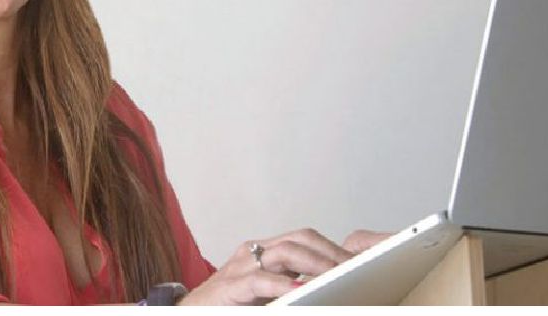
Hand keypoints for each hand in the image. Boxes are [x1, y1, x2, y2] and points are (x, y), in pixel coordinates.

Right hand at [178, 227, 390, 305]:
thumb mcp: (267, 295)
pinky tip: (300, 291)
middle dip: (329, 253)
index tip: (356, 263)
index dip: (331, 248)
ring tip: (336, 277)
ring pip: (283, 253)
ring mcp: (239, 267)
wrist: (191, 314)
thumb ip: (291, 287)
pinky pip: (259, 281)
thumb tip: (329, 289)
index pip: (304, 239)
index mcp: (264, 252)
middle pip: (299, 239)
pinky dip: (282, 285)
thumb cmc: (229, 306)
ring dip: (314, 265)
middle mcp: (253, 253)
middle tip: (353, 269)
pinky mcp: (228, 287)